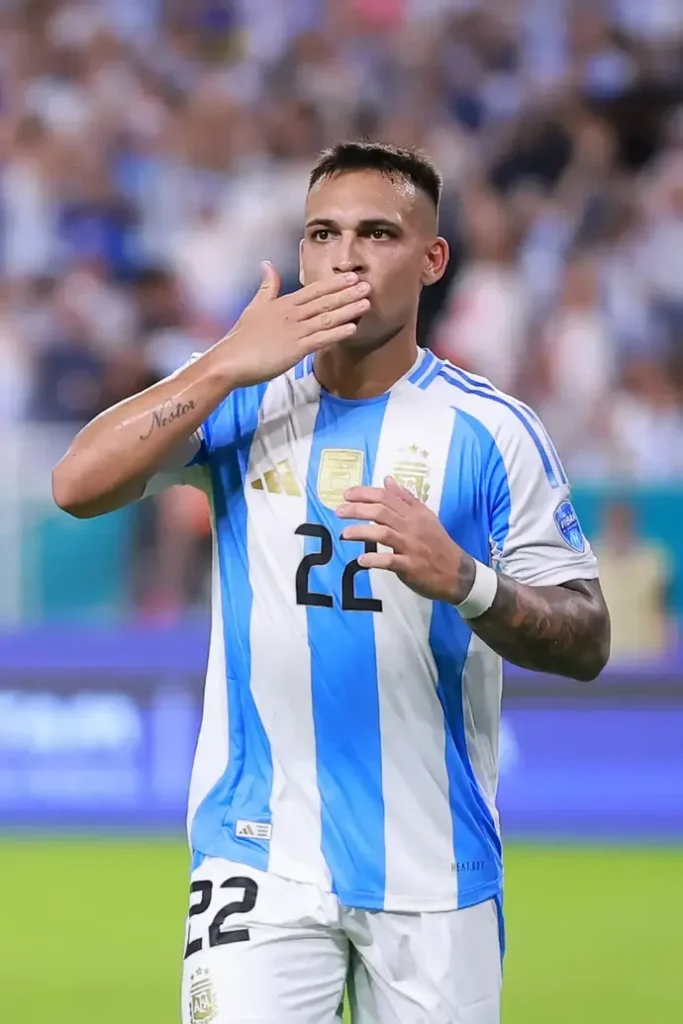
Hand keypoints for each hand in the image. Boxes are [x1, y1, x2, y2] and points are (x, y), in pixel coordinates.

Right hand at [218, 263, 370, 387]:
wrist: (230, 360)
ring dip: (348, 311)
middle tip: (368, 285)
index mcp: (284, 303)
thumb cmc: (242, 337)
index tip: (352, 276)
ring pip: (326, 318)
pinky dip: (337, 333)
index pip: (314, 290)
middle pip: (324, 301)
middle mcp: (292, 314)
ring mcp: (294, 331)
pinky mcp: (295, 349)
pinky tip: (353, 328)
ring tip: (366, 304)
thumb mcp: (255, 306)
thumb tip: (267, 264)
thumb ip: (267, 287)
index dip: (335, 283)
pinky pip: (320, 339)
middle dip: (347, 293)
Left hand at [337, 477, 475, 603]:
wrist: (457, 572)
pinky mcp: (411, 566)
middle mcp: (412, 527)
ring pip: (383, 533)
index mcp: (414, 513)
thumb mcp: (425, 517)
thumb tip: (387, 479)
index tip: (346, 494)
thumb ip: (405, 498)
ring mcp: (411, 547)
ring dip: (361, 532)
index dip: (364, 493)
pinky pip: (389, 561)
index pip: (386, 497)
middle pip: (381, 511)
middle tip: (339, 511)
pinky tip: (361, 560)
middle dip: (357, 509)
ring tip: (344, 534)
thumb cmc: (437, 543)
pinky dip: (374, 560)